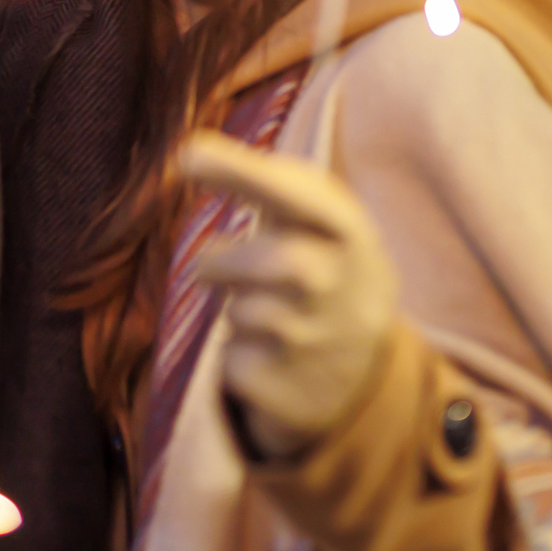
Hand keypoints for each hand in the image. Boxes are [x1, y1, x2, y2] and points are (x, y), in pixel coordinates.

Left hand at [179, 130, 399, 459]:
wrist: (363, 380)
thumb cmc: (322, 276)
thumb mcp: (321, 229)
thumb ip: (275, 186)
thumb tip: (192, 152)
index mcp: (357, 240)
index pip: (310, 198)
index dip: (249, 172)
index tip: (188, 152)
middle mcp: (353, 296)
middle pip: (283, 261)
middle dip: (227, 260)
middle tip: (207, 266)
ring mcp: (330, 351)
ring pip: (250, 315)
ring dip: (233, 308)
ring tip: (253, 311)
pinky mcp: (297, 398)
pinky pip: (237, 366)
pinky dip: (235, 355)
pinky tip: (263, 356)